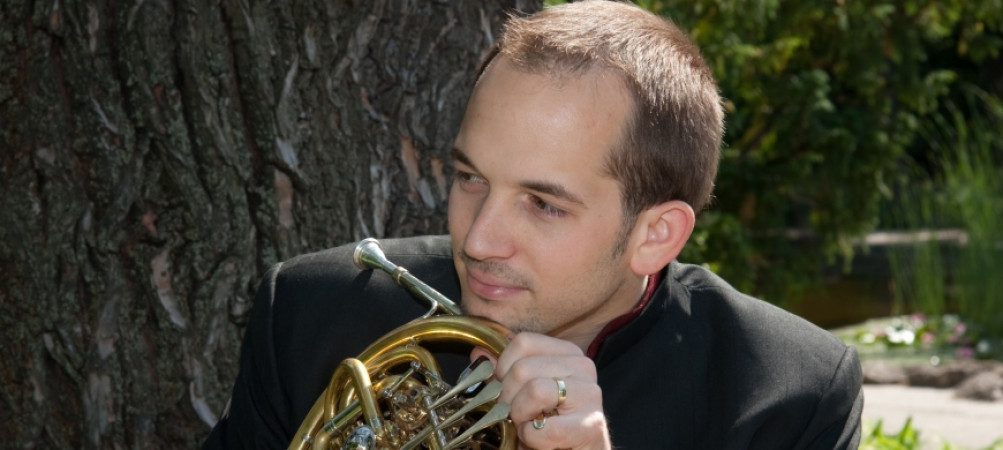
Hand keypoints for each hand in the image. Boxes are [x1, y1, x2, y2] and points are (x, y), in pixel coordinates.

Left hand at [493, 333, 610, 449]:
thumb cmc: (553, 423)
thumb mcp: (526, 392)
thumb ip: (504, 372)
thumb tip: (479, 353)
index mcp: (567, 353)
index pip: (523, 342)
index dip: (503, 368)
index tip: (507, 389)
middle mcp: (582, 367)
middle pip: (523, 368)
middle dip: (509, 399)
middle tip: (517, 416)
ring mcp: (590, 394)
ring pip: (535, 391)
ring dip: (521, 417)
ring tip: (529, 426)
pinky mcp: (591, 425)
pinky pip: (544, 428)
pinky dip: (532, 439)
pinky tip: (540, 441)